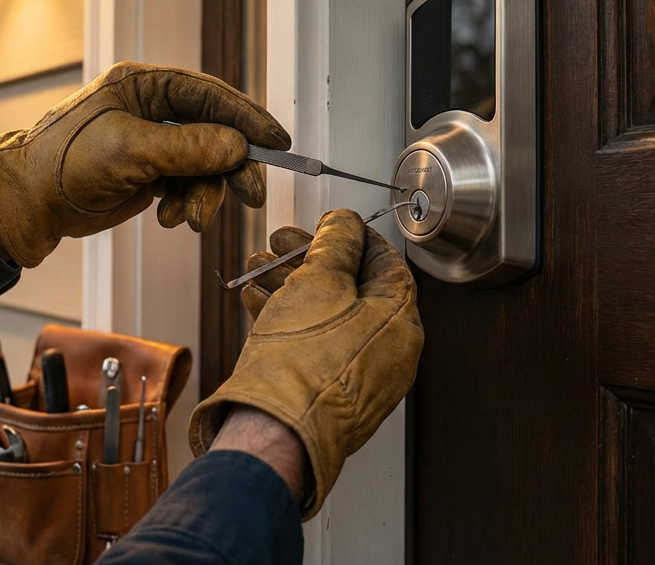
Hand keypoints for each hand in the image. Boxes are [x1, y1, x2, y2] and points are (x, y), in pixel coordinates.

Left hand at [0, 62, 289, 266]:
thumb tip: (235, 146)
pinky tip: (167, 218)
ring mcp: (152, 143)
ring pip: (203, 166)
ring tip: (190, 219)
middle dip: (231, 167)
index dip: (247, 118)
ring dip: (205, 195)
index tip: (276, 141)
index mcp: (144, 85)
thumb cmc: (62, 164)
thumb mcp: (129, 151)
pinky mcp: (149, 173)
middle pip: (214, 133)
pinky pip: (187, 186)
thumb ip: (187, 148)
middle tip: (249, 195)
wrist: (28, 204)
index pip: (209, 95)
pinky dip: (185, 204)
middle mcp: (151, 109)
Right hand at [188, 209, 421, 518]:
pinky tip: (254, 298)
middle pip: (351, 288)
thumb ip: (337, 244)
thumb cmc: (303, 363)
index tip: (331, 224)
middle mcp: (386, 352)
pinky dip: (286, 317)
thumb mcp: (321, 281)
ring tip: (256, 267)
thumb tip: (345, 224)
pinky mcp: (325, 392)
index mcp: (400, 323)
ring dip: (289, 284)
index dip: (354, 236)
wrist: (272, 432)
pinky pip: (311, 343)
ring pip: (324, 314)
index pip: (387, 265)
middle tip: (281, 242)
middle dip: (310, 259)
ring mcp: (355, 376)